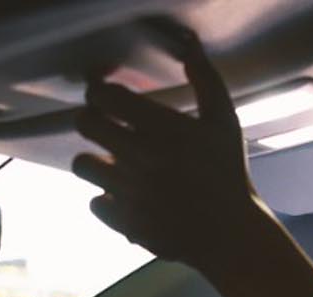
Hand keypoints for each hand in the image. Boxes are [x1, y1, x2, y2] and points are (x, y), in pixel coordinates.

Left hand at [71, 28, 272, 269]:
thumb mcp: (224, 120)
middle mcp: (138, 157)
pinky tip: (125, 196)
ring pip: (82, 164)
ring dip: (95, 161)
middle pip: (84, 124)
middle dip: (92, 120)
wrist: (231, 233)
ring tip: (115, 163)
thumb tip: (189, 47)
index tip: (110, 97)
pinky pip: (93, 202)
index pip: (105, 96)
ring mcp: (128, 191)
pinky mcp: (124, 222)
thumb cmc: (228, 173)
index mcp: (160, 128)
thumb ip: (204, 79)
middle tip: (106, 126)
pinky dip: (106, 199)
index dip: (101, 92)